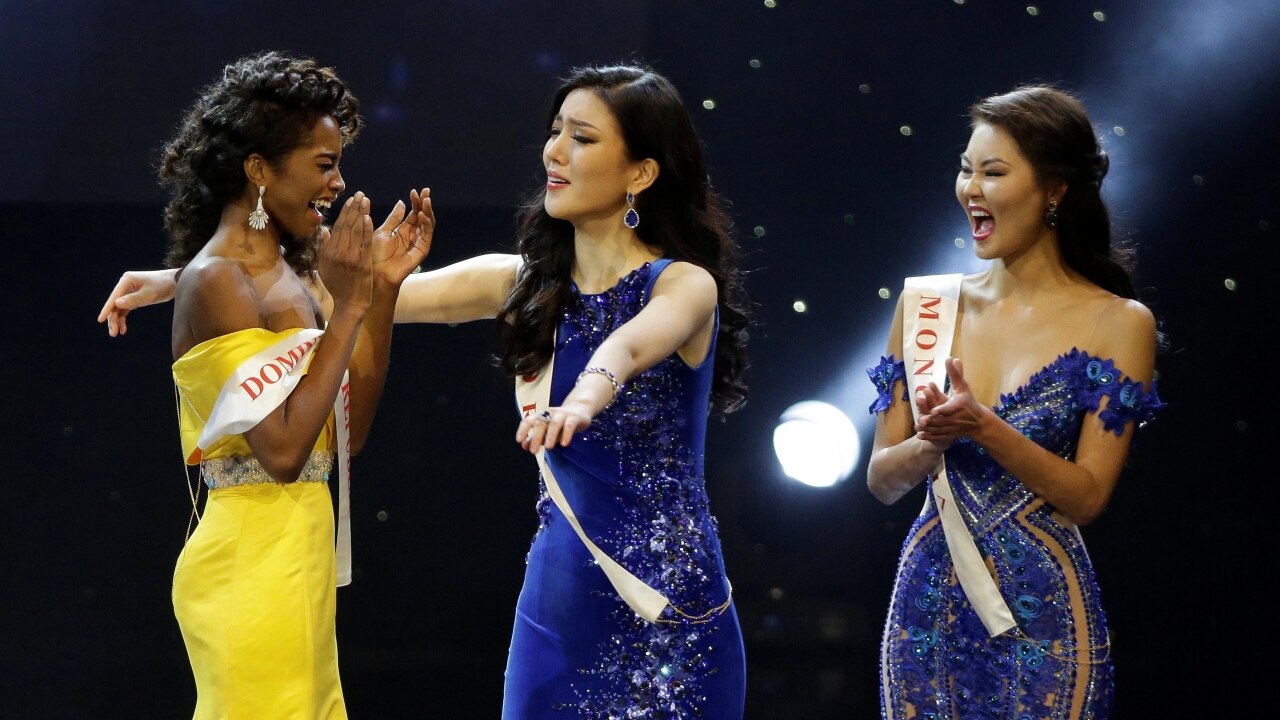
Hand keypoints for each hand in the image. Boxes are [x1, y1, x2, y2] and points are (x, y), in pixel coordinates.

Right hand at [97, 268, 178, 335]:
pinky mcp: (133, 297)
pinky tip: (123, 328)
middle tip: (113, 333)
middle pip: (115, 304)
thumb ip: (133, 300)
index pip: (114, 297)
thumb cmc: (163, 286)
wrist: (175, 282)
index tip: (100, 320)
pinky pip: (125, 308)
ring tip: (117, 333)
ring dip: (117, 320)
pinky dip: (123, 318)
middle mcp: (125, 285)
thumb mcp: (149, 295)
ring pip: (119, 308)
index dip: (107, 309)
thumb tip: (116, 304)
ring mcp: (129, 291)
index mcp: (127, 280)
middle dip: (113, 318)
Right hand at [318, 192, 374, 315]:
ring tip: (365, 200)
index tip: (351, 200)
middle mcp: (337, 253)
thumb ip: (325, 247)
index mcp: (328, 252)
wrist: (349, 304)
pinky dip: (365, 230)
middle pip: (346, 226)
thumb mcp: (326, 267)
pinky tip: (368, 218)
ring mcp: (349, 259)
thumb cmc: (339, 286)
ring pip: (355, 231)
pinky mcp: (361, 264)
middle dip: (353, 208)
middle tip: (360, 194)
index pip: (338, 227)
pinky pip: (364, 244)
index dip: (345, 212)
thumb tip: (325, 229)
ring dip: (360, 214)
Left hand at [372, 187, 433, 286]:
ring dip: (428, 211)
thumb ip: (394, 218)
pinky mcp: (421, 251)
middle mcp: (412, 235)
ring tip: (426, 200)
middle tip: (426, 191)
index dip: (415, 202)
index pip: (413, 213)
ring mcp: (418, 243)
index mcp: (402, 230)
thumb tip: (402, 202)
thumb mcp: (383, 231)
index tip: (414, 191)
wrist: (375, 273)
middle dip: (424, 203)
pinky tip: (422, 215)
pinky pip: (427, 236)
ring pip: (427, 224)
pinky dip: (426, 225)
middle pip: (422, 216)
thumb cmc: (374, 254)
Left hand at [515, 405, 593, 453]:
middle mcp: (550, 413)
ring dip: (550, 435)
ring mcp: (562, 414)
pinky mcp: (574, 418)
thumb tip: (524, 446)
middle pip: (541, 424)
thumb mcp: (547, 430)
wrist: (580, 409)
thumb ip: (535, 438)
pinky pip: (569, 425)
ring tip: (548, 447)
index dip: (523, 430)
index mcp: (541, 415)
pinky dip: (566, 434)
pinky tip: (564, 444)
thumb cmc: (559, 422)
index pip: (529, 420)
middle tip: (534, 451)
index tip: (519, 440)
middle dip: (536, 437)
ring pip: (554, 424)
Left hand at [914, 357, 986, 446]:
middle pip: (942, 420)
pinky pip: (939, 437)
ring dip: (928, 429)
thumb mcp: (962, 386)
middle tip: (921, 420)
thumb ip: (955, 373)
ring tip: (917, 426)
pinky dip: (929, 437)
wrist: (978, 421)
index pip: (950, 408)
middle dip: (932, 421)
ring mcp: (953, 428)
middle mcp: (956, 418)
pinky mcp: (950, 435)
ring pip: (939, 430)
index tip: (934, 411)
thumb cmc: (968, 401)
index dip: (942, 410)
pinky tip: (919, 435)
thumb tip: (950, 358)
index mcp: (958, 405)